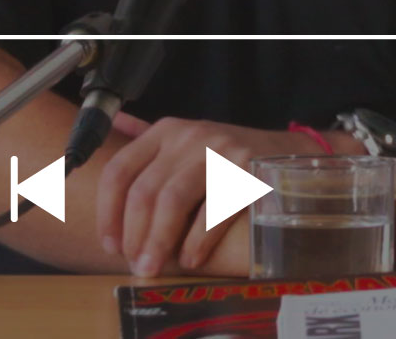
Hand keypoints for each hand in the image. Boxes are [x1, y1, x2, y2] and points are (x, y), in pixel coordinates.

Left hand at [97, 113, 307, 275]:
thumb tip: (113, 129)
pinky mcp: (245, 167)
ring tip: (155, 267)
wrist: (286, 153)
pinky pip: (212, 209)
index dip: (109, 212)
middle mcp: (187, 136)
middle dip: (135, 235)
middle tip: (136, 265)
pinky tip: (191, 259)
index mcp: (165, 131)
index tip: (110, 244)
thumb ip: (148, 146)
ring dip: (160, 241)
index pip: (120, 170)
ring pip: (173, 200)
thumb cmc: (226, 157)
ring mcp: (217, 149)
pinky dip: (197, 240)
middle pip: (145, 190)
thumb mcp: (185, 143)